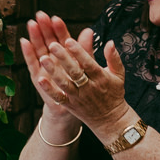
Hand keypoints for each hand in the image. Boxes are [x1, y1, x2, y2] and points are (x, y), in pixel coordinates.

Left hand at [21, 14, 129, 139]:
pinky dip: (49, 90)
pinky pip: (59, 97)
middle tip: (52, 45)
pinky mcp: (70, 105)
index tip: (68, 40)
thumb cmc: (114, 93)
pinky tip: (40, 80)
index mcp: (101, 77)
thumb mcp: (119, 75)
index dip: (78, 52)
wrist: (110, 119)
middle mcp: (89, 87)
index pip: (88, 63)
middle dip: (63, 58)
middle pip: (75, 71)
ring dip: (53, 72)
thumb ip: (114, 58)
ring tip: (43, 59)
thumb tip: (110, 42)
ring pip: (64, 83)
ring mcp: (78, 97)